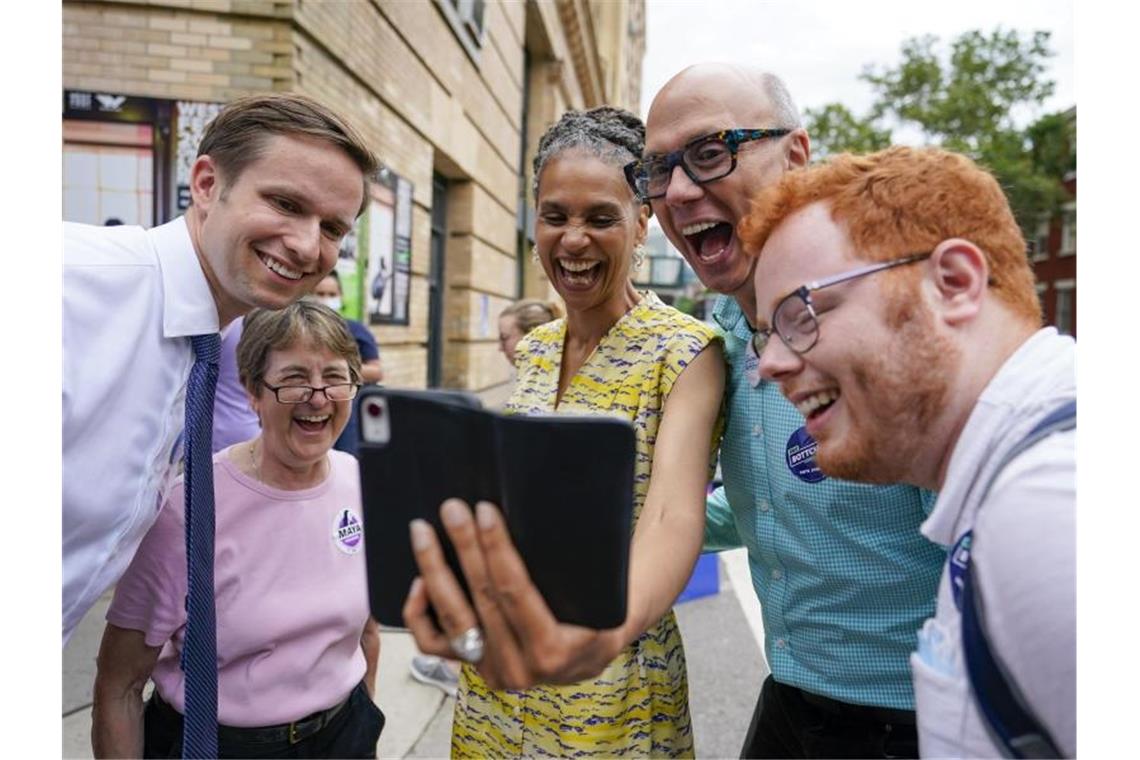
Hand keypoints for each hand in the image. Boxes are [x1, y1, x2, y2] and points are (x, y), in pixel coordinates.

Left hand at [402, 498, 628, 689]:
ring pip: (452, 618)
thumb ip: (571, 568)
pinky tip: (418, 581)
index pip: (515, 591)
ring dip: (434, 569)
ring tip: (423, 532)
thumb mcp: (601, 592)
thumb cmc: (603, 608)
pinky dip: (420, 613)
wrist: (595, 648)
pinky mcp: (473, 667)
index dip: (496, 548)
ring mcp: (491, 670)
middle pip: (481, 598)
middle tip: (452, 508)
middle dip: (464, 546)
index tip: (485, 511)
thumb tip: (544, 511)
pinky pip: (434, 643)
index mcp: (553, 651)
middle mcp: (519, 669)